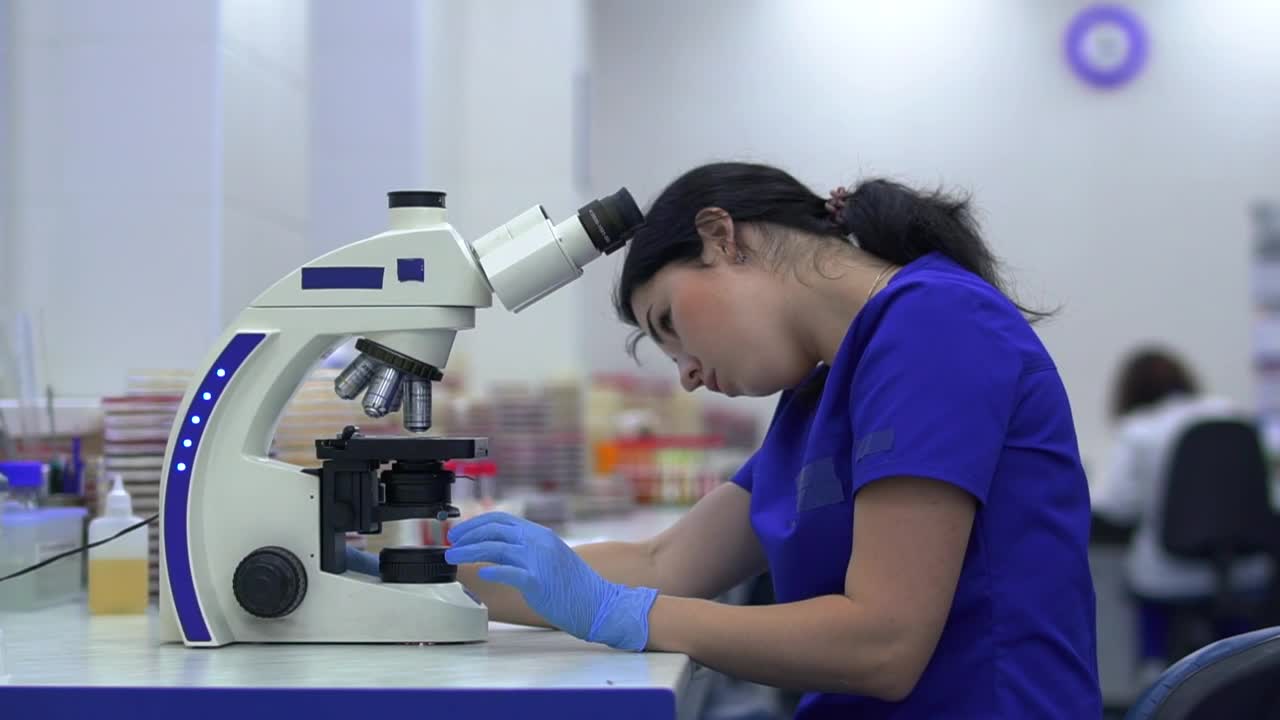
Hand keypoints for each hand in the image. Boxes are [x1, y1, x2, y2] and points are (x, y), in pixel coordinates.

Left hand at [444, 512, 657, 650]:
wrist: (597, 602)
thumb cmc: (572, 585)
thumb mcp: (549, 557)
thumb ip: (527, 549)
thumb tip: (496, 551)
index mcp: (540, 534)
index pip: (501, 519)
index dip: (476, 524)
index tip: (460, 533)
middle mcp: (538, 542)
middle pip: (494, 530)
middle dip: (467, 535)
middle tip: (450, 544)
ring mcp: (538, 560)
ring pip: (495, 548)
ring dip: (469, 551)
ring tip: (453, 557)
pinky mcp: (538, 580)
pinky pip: (510, 571)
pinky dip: (493, 569)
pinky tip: (481, 573)